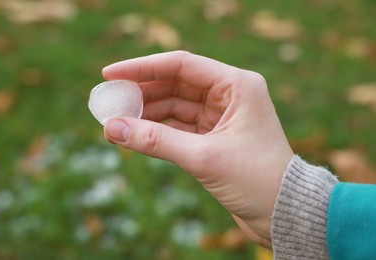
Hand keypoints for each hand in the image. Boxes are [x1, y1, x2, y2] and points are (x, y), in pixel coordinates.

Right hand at [102, 51, 292, 247]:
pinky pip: (178, 127)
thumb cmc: (258, 181)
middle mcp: (229, 95)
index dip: (142, 68)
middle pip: (175, 84)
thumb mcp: (204, 158)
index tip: (109, 74)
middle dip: (141, 93)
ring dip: (146, 114)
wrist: (284, 214)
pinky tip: (134, 134)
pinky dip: (157, 131)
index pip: (181, 65)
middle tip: (108, 101)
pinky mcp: (213, 138)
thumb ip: (156, 141)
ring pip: (174, 107)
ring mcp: (220, 116)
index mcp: (237, 85)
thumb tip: (112, 127)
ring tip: (115, 122)